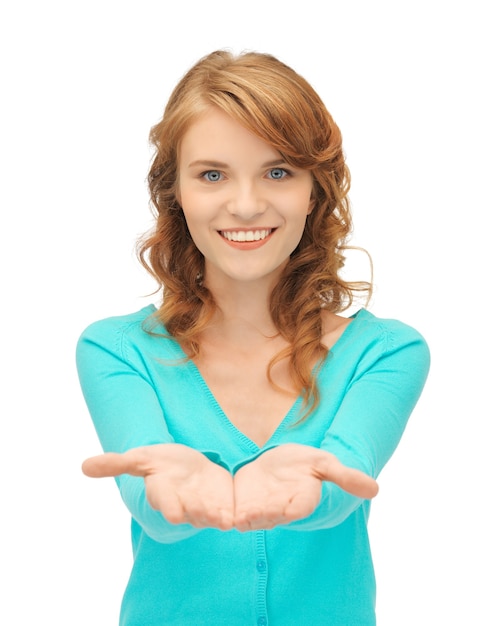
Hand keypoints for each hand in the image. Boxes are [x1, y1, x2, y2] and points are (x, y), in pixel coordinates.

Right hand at [82, 444, 233, 529]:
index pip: (163, 500)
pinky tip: (236, 520)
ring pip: (208, 514)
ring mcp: (201, 508)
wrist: (186, 467)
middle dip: (196, 511)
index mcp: (162, 491)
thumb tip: (83, 466)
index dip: (168, 505)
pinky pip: (226, 513)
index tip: (172, 512)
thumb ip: (116, 463)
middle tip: (202, 514)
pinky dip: (231, 517)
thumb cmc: (161, 463)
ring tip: (224, 520)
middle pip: (188, 509)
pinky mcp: (220, 506)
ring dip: (215, 518)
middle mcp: (181, 504)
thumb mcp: (140, 458)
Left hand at [233, 444, 377, 531]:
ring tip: (232, 518)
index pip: (300, 506)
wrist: (286, 463)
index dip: (293, 508)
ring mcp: (262, 509)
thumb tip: (375, 489)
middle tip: (250, 516)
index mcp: (304, 499)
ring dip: (242, 519)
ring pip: (252, 516)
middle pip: (273, 514)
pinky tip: (217, 513)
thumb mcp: (325, 464)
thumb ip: (345, 476)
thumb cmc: (309, 464)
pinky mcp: (244, 504)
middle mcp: (282, 508)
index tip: (288, 509)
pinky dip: (227, 513)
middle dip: (262, 515)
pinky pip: (236, 511)